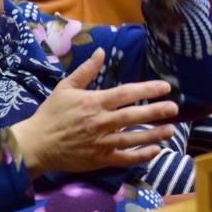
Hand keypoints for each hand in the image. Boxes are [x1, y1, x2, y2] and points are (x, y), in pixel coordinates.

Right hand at [11, 48, 176, 175]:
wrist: (37, 144)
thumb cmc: (51, 114)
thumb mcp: (65, 88)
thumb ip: (86, 71)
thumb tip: (101, 51)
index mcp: (94, 103)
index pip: (126, 93)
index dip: (147, 89)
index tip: (165, 87)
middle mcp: (101, 122)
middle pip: (134, 115)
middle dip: (156, 111)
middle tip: (174, 108)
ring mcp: (103, 142)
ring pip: (134, 138)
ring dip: (154, 133)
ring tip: (170, 130)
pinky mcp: (101, 159)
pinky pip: (126, 158)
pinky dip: (141, 156)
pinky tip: (155, 150)